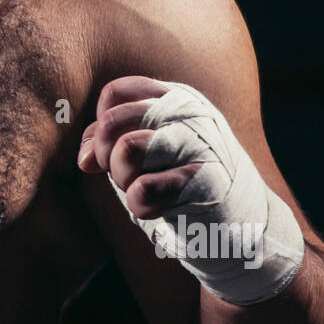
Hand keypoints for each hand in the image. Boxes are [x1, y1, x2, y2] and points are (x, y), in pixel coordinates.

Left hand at [76, 75, 304, 305]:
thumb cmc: (180, 188)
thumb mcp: (142, 157)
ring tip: (144, 191)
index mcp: (174, 97)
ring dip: (124, 181)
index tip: (113, 155)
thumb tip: (84, 158)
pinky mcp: (208, 180)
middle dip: (107, 157)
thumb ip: (108, 142)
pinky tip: (162, 211)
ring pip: (128, 148)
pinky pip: (143, 189)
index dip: (102, 129)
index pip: (115, 94)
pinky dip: (141, 207)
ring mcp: (202, 142)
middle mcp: (190, 111)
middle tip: (128, 178)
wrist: (238, 230)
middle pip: (114, 120)